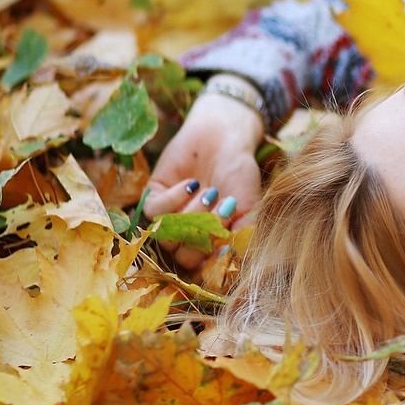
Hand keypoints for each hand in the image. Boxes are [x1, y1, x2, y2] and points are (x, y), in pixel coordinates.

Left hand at [143, 82, 264, 268]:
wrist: (224, 136)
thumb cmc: (240, 172)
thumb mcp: (251, 207)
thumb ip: (243, 237)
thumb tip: (229, 264)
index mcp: (212, 241)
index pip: (205, 268)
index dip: (214, 260)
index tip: (226, 245)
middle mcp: (189, 233)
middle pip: (185, 257)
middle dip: (205, 234)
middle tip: (224, 208)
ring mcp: (171, 217)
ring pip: (168, 236)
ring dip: (191, 216)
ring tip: (209, 193)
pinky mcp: (153, 197)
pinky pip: (154, 212)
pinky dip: (174, 199)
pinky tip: (191, 184)